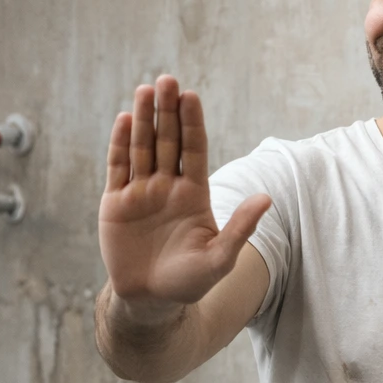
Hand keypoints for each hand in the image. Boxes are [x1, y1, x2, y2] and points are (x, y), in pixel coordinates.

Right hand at [99, 75, 270, 321]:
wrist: (151, 301)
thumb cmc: (189, 282)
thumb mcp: (219, 258)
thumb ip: (240, 228)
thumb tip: (267, 198)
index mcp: (193, 194)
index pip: (194, 149)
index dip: (192, 123)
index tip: (191, 96)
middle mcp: (167, 186)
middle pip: (167, 140)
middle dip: (167, 112)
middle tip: (167, 81)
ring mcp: (140, 192)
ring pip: (141, 147)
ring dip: (142, 119)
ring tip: (145, 90)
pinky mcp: (115, 203)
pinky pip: (118, 167)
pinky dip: (119, 144)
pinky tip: (123, 120)